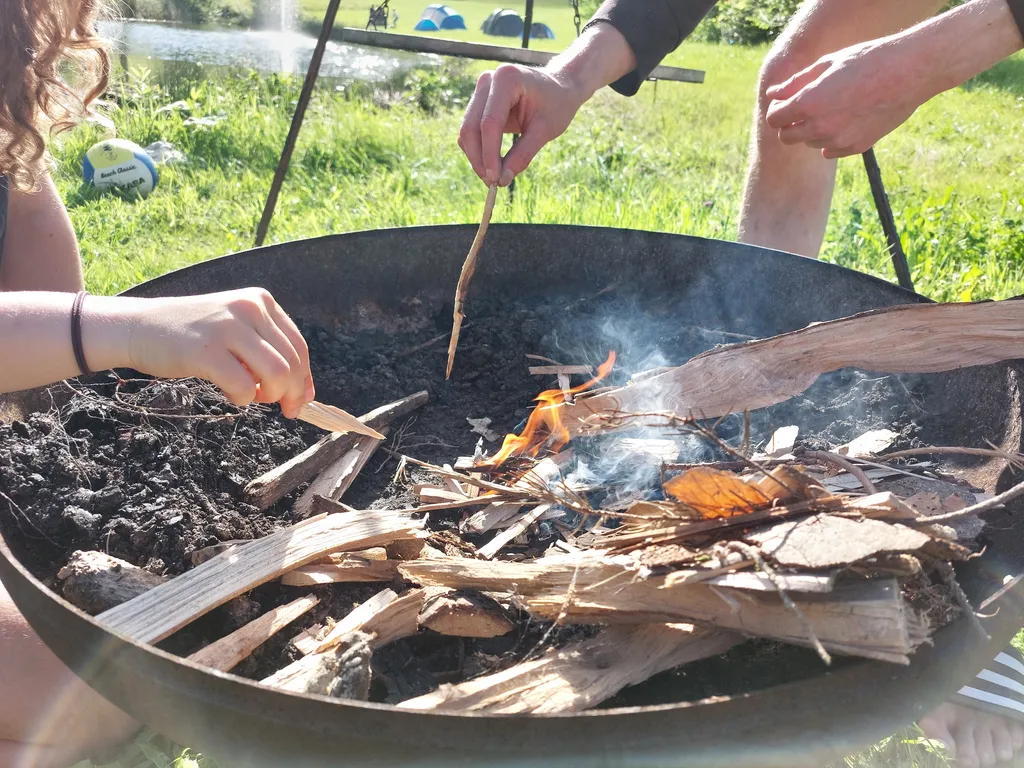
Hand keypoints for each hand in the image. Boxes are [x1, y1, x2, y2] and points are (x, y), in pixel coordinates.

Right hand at [122, 288, 313, 417]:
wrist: (140, 327)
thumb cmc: (192, 335)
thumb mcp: (236, 328)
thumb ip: (269, 351)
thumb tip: (305, 393)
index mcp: (260, 301)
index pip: (299, 346)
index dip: (305, 378)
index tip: (301, 398)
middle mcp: (249, 308)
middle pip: (292, 363)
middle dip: (292, 393)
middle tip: (283, 408)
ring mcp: (227, 328)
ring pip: (277, 374)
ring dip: (271, 396)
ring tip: (254, 396)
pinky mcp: (206, 351)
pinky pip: (244, 386)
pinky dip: (243, 399)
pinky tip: (231, 394)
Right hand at [459, 64, 587, 186]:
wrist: (559, 88)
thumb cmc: (557, 105)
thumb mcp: (545, 130)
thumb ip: (523, 154)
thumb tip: (501, 180)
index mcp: (507, 79)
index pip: (489, 122)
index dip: (489, 153)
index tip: (495, 179)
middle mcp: (488, 81)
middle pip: (471, 127)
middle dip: (479, 159)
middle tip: (492, 183)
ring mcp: (480, 91)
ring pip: (467, 131)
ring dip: (476, 158)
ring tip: (495, 178)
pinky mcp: (478, 103)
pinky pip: (471, 132)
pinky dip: (479, 151)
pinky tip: (493, 165)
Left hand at [764, 39, 931, 158]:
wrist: (910, 71)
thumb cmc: (867, 60)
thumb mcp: (827, 64)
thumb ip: (796, 82)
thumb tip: (773, 94)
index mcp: (809, 103)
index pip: (774, 118)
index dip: (777, 110)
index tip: (786, 103)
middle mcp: (820, 126)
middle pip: (787, 137)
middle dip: (790, 124)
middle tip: (805, 108)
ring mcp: (838, 140)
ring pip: (809, 142)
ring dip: (813, 130)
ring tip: (835, 108)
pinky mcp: (855, 147)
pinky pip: (829, 150)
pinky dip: (831, 140)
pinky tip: (845, 121)